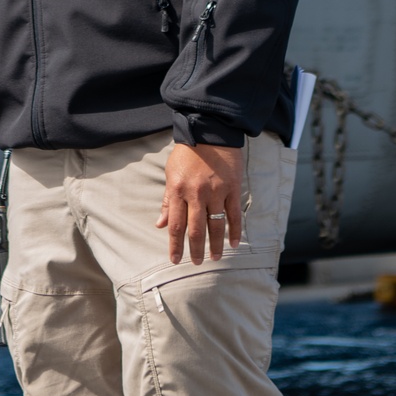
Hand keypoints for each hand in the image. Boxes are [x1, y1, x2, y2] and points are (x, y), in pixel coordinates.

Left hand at [157, 142, 243, 265]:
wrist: (210, 132)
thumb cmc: (187, 154)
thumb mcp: (171, 174)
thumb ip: (168, 201)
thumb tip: (160, 224)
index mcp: (177, 190)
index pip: (175, 225)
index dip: (175, 245)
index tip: (175, 260)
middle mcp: (196, 193)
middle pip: (195, 229)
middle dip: (195, 249)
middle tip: (197, 263)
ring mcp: (216, 191)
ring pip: (216, 225)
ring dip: (215, 244)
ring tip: (215, 258)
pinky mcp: (232, 188)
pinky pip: (234, 214)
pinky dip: (235, 231)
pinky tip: (233, 243)